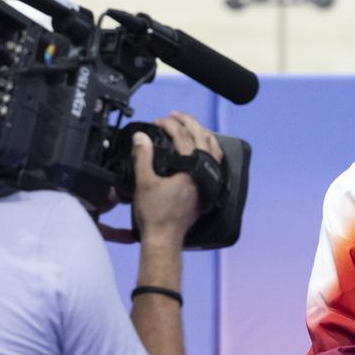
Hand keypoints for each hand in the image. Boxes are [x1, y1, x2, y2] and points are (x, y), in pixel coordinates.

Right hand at [131, 111, 224, 242]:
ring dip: (201, 133)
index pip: (183, 137)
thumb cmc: (156, 214)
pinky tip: (200, 148)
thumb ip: (143, 156)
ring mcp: (209, 181)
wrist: (165, 238)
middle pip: (202, 138)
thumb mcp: (144, 182)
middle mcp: (205, 173)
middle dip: (188, 122)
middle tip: (174, 115)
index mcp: (192, 169)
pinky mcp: (208, 189)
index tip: (157, 121)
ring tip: (189, 125)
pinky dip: (208, 149)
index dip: (170, 124)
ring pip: (213, 149)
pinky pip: (214, 161)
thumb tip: (141, 137)